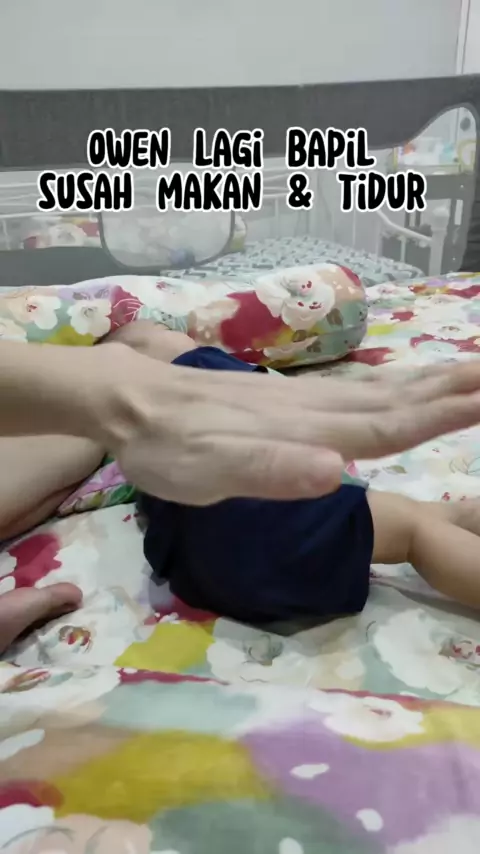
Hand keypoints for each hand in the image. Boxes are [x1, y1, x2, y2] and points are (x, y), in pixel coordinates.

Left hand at [94, 345, 479, 503]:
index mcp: (306, 430)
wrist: (131, 401)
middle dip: (454, 388)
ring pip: (381, 390)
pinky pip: (356, 391)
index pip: (388, 425)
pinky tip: (398, 388)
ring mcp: (301, 400)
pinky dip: (392, 386)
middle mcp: (314, 409)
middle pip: (397, 399)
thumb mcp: (208, 470)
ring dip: (431, 381)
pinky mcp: (286, 400)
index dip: (441, 416)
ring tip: (473, 373)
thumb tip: (337, 471)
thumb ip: (270, 472)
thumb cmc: (167, 446)